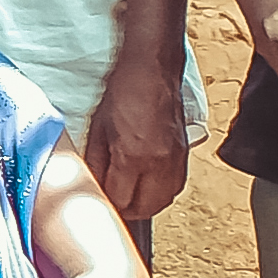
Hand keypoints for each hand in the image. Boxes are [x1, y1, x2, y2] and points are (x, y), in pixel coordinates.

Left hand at [78, 73, 190, 233]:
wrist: (153, 68)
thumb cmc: (124, 90)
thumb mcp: (98, 127)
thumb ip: (95, 161)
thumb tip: (92, 184)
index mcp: (135, 156)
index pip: (122, 200)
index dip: (107, 203)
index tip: (97, 198)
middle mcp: (160, 163)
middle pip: (146, 209)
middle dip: (126, 209)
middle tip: (111, 200)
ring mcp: (176, 160)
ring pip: (164, 201)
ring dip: (145, 203)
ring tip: (127, 193)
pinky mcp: (185, 154)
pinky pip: (174, 186)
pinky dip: (160, 191)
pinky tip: (145, 182)